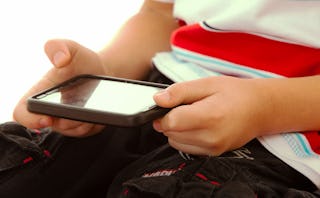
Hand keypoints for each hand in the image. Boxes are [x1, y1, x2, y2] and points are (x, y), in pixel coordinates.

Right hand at [13, 39, 106, 135]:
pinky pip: (87, 131)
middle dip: (68, 119)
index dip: (30, 119)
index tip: (46, 117)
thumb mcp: (71, 48)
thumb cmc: (83, 60)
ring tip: (94, 105)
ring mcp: (67, 120)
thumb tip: (60, 60)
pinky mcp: (83, 126)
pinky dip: (95, 122)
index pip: (22, 113)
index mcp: (40, 93)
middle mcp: (51, 110)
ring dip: (84, 121)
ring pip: (73, 130)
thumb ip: (59, 46)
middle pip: (54, 126)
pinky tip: (101, 109)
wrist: (104, 70)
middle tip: (83, 107)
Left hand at [153, 76, 269, 155]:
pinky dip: (184, 137)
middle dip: (169, 120)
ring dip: (176, 130)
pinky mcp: (213, 154)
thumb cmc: (235, 93)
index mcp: (210, 117)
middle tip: (185, 107)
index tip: (168, 104)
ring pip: (175, 142)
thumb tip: (157, 100)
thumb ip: (180, 92)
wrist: (260, 109)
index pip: (171, 122)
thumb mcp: (207, 84)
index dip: (163, 113)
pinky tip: (197, 126)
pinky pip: (186, 148)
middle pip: (171, 133)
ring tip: (193, 115)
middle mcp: (211, 137)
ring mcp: (213, 148)